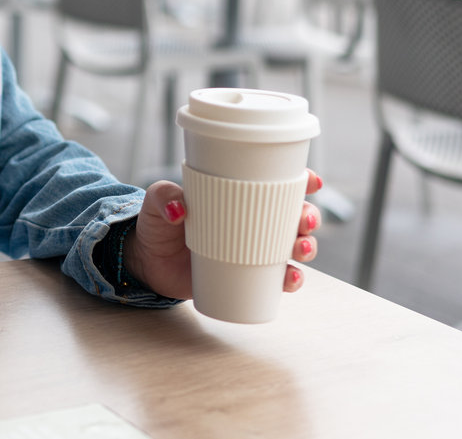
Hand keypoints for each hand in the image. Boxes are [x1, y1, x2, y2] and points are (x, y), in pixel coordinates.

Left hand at [124, 170, 322, 299]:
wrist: (149, 262)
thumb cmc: (159, 224)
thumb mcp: (157, 202)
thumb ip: (165, 197)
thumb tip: (178, 209)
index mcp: (239, 196)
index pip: (277, 184)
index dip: (302, 180)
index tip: (312, 181)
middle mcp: (253, 222)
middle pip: (295, 216)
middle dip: (309, 217)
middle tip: (305, 221)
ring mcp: (253, 251)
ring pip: (294, 248)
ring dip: (307, 247)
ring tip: (300, 249)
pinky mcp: (247, 277)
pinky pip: (278, 280)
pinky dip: (291, 280)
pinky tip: (291, 279)